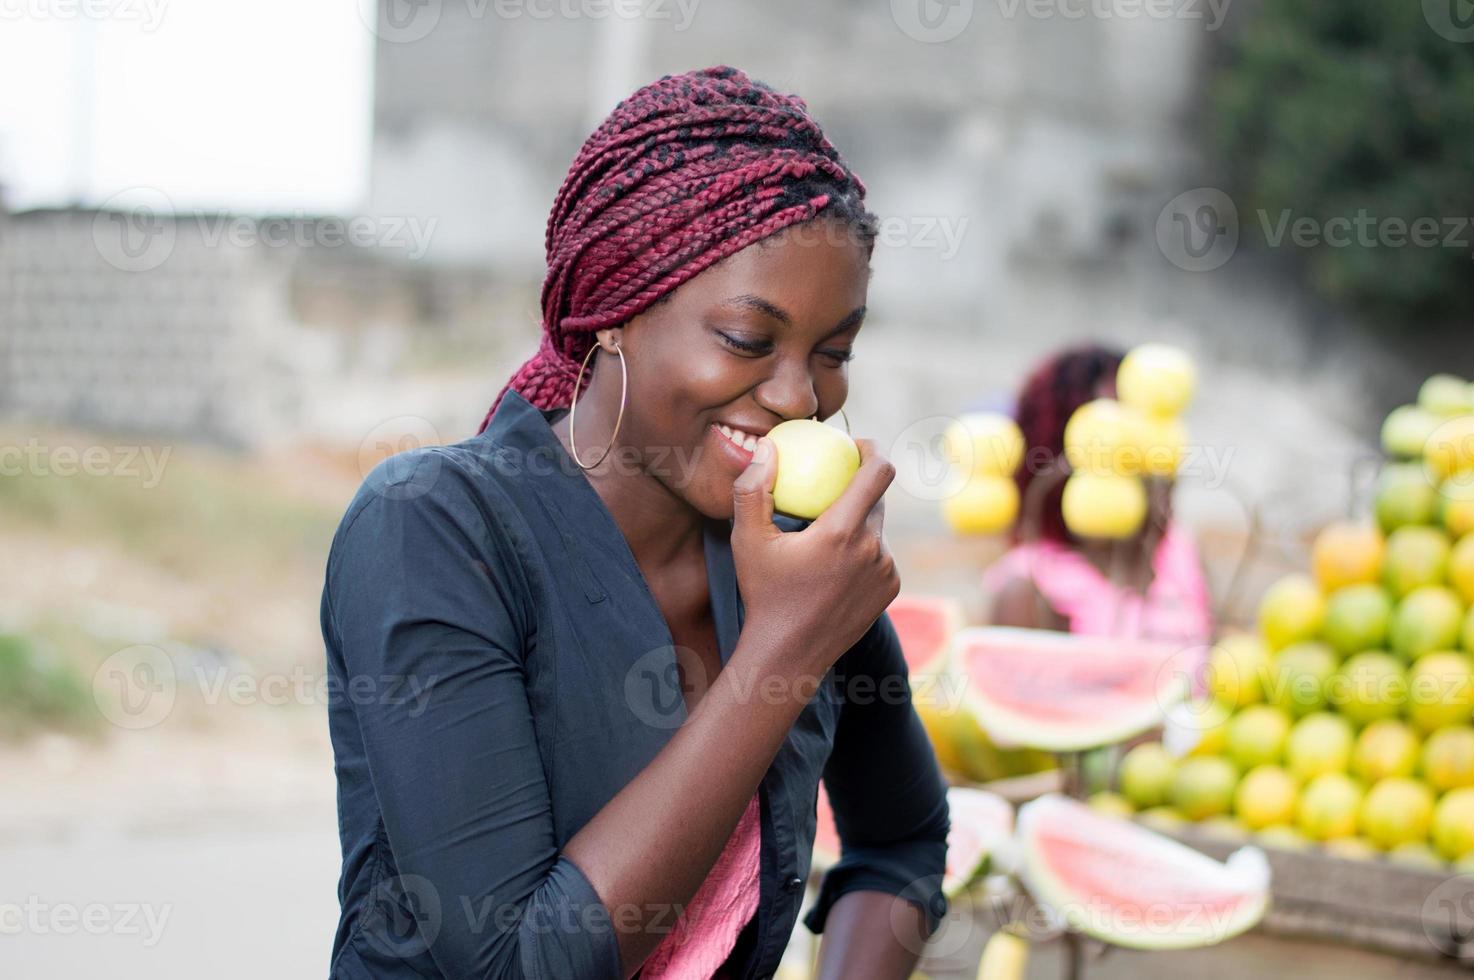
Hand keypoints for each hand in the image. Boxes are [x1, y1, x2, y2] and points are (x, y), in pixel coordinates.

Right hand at [730, 435, 900, 674]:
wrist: (789, 654)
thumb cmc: (764, 595)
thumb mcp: (747, 541)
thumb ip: (754, 489)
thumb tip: (769, 447)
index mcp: (843, 532)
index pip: (877, 472)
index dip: (872, 449)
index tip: (856, 445)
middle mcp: (874, 549)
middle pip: (876, 498)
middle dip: (857, 486)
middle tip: (830, 487)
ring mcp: (886, 570)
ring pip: (878, 528)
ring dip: (858, 521)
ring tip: (826, 532)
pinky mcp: (891, 589)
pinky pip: (881, 554)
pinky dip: (863, 549)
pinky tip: (836, 562)